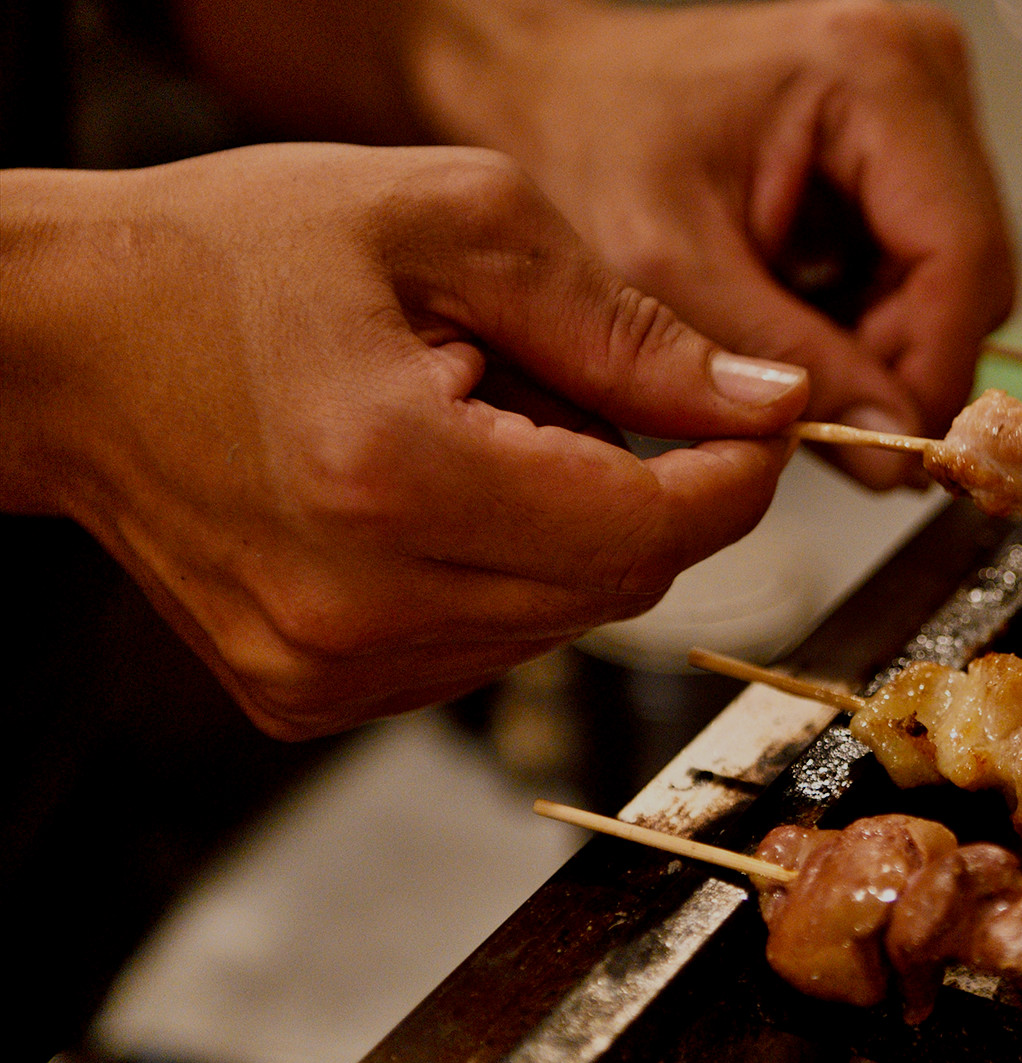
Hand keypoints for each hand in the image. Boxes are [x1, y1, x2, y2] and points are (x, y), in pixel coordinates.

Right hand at [0, 143, 808, 736]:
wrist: (61, 342)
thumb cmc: (235, 256)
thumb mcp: (456, 224)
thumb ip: (628, 328)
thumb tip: (768, 406)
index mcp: (393, 475)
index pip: (653, 528)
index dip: (736, 475)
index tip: (755, 418)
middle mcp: (357, 603)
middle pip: (619, 584)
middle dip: (649, 490)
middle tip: (576, 388)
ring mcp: (323, 667)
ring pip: (560, 622)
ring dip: (568, 530)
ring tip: (475, 430)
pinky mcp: (305, 696)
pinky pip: (484, 650)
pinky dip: (500, 575)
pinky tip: (428, 495)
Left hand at [409, 0, 1017, 486]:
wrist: (545, 86)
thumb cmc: (586, 137)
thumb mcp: (675, 267)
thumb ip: (792, 361)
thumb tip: (892, 454)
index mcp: (875, 75)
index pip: (962, 259)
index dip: (929, 371)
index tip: (882, 449)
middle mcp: (923, 71)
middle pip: (974, 274)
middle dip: (902, 360)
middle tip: (815, 408)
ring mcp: (925, 103)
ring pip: (959, 281)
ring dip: (886, 341)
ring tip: (787, 352)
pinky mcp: (911, 140)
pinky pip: (930, 266)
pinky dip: (872, 312)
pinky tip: (799, 313)